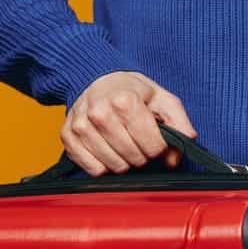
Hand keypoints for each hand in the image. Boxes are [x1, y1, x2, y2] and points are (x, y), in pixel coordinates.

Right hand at [61, 71, 196, 174]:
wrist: (98, 78)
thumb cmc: (132, 91)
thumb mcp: (163, 99)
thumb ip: (179, 125)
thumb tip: (175, 157)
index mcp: (126, 102)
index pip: (153, 146)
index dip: (160, 147)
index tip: (155, 138)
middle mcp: (100, 114)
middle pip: (134, 158)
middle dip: (143, 154)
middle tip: (139, 139)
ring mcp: (81, 126)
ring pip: (114, 166)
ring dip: (124, 161)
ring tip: (124, 143)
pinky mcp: (68, 138)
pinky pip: (93, 170)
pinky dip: (105, 165)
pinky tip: (108, 149)